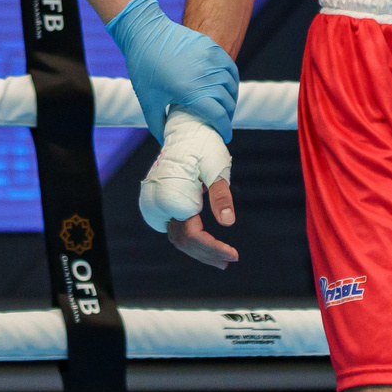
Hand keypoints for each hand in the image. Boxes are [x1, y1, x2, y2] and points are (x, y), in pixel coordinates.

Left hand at [102, 0, 239, 141]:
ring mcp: (210, 58)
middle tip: (222, 122)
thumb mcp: (147, 101)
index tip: (225, 136)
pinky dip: (231, 80)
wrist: (144, 33)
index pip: (219, 116)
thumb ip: (157, 125)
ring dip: (231, 98)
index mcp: (190, 91)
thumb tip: (166, 143)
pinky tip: (226, 87)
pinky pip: (230, 67)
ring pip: (231, 85)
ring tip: (225, 107)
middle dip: (227, 116)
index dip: (224, 129)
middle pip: (228, 102)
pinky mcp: (211, 46)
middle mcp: (204, 75)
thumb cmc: (143, 69)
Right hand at [139, 109, 237, 267]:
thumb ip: (220, 196)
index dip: (213, 248)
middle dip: (207, 254)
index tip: (233, 255)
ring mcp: (157, 204)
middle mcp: (159, 203)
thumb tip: (228, 222)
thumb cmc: (201, 145)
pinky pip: (175, 229)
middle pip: (183, 241)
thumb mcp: (216, 167)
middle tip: (231, 261)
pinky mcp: (161, 204)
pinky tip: (207, 246)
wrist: (184, 130)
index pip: (191, 235)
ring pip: (177, 238)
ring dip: (199, 251)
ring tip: (221, 260)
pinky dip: (192, 241)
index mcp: (171, 196)